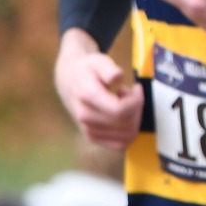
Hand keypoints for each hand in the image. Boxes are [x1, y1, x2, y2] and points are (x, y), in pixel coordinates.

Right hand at [55, 33, 142, 148]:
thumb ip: (109, 69)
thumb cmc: (88, 70)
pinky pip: (120, 144)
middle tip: (131, 94)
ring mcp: (88, 129)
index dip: (136, 101)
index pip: (120, 110)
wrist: (69, 80)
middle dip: (137, 108)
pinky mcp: (93, 137)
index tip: (136, 88)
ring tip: (125, 104)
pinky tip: (123, 117)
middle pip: (126, 123)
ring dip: (133, 119)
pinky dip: (128, 132)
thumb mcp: (99, 61)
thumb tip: (117, 77)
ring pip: (126, 136)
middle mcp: (86, 116)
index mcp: (88, 96)